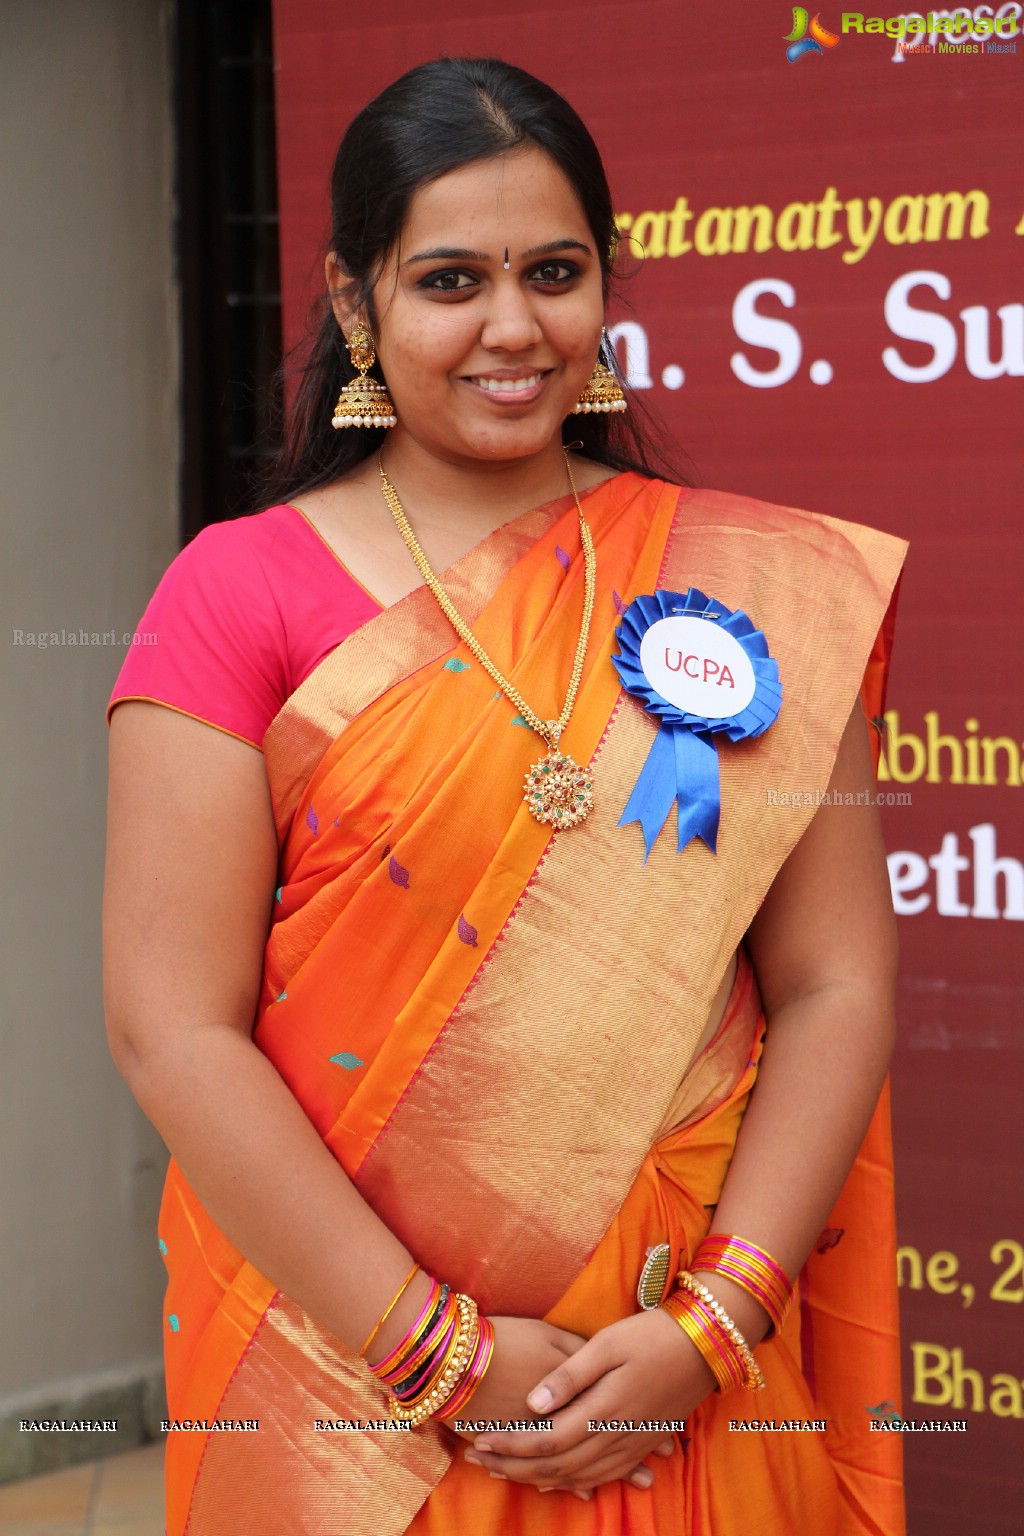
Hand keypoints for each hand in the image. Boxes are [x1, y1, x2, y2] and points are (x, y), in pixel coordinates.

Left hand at [463, 1308, 714, 1494]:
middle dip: (513, 1466)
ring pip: (576, 1475)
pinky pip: (601, 1476)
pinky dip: (572, 1482)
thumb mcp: (608, 1342)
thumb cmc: (651, 1335)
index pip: (545, 1439)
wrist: (705, 1345)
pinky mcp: (641, 1445)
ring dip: (537, 1476)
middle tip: (477, 1459)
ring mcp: (631, 1445)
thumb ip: (569, 1375)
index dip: (509, 1445)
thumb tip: (532, 1403)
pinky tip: (555, 1480)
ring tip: (504, 1470)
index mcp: (603, 1409)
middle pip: (556, 1464)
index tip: (478, 1440)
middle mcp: (615, 1436)